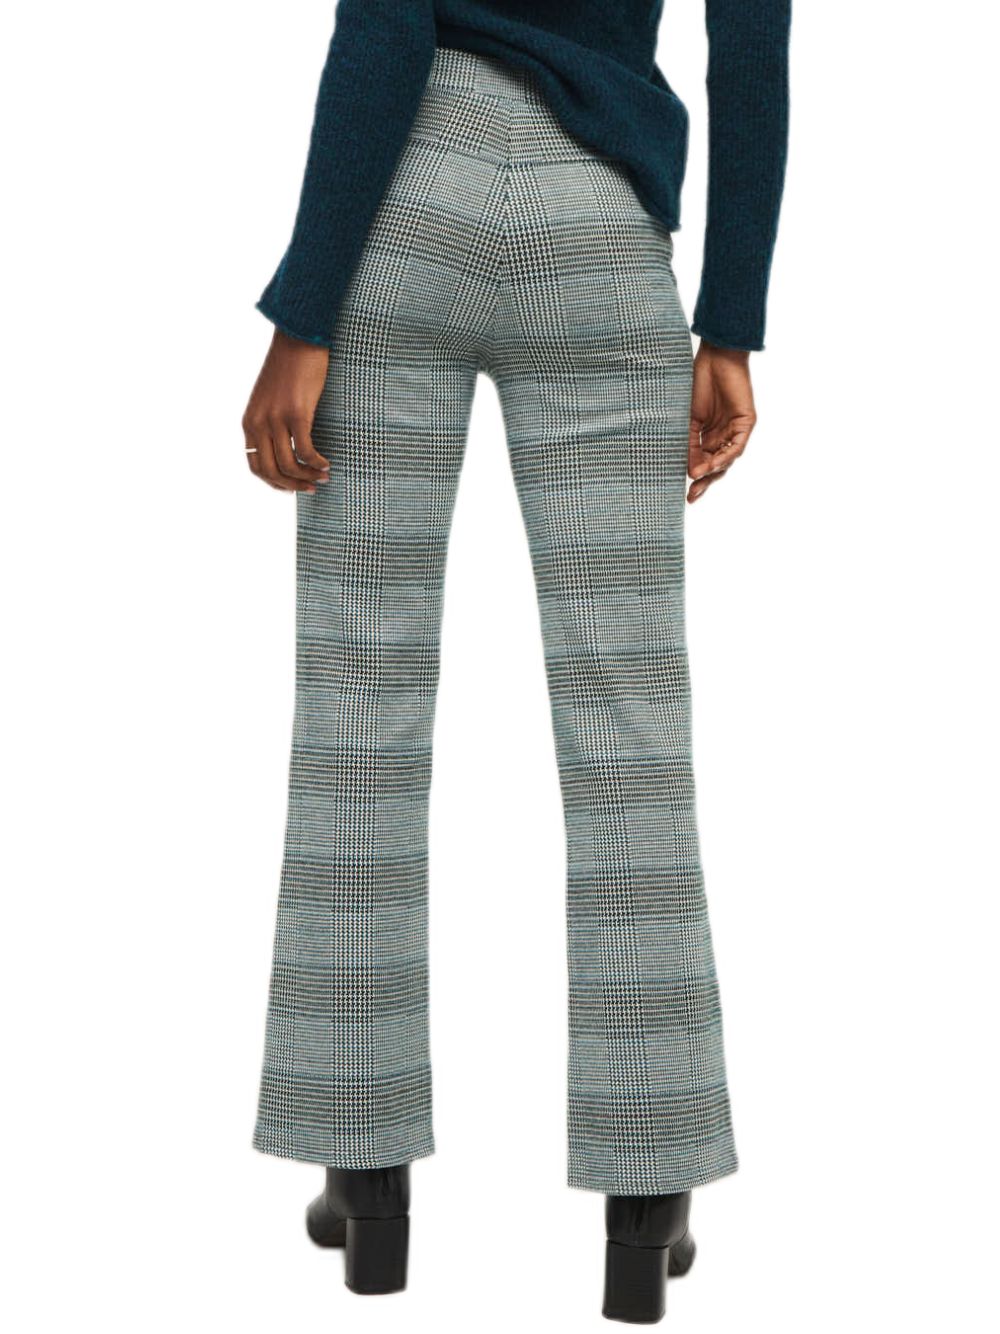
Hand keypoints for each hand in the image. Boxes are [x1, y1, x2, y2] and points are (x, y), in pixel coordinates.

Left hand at [242, 329, 331, 492]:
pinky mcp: (296, 413)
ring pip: (288, 464)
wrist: (298, 338)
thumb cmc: (290, 367)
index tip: (293, 486)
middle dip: (292, 485)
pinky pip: (305, 450)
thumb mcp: (271, 399)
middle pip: (271, 471)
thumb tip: (287, 446)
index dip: (275, 482)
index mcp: (249, 422)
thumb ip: (271, 422)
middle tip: (311, 488)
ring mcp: (276, 419)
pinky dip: (317, 463)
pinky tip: (327, 463)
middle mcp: (258, 423)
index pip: (255, 465)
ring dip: (308, 476)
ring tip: (324, 476)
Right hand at [687, 341, 757, 502]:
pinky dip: (726, 456)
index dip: (694, 477)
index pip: (703, 462)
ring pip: (727, 458)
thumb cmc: (698, 382)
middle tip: (692, 497)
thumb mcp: (688, 419)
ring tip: (698, 478)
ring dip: (713, 470)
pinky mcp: (746, 422)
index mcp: (708, 435)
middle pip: (716, 465)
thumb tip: (687, 470)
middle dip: (705, 482)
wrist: (714, 358)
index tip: (684, 493)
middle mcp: (723, 435)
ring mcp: (735, 430)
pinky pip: (737, 445)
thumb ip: (689, 443)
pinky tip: (714, 465)